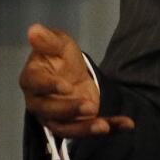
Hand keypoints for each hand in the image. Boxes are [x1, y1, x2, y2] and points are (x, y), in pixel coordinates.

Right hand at [19, 23, 134, 137]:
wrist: (71, 72)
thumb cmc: (59, 56)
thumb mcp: (59, 43)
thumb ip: (49, 39)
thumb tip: (33, 30)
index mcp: (32, 79)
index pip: (36, 85)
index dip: (50, 87)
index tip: (67, 86)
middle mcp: (39, 103)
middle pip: (50, 112)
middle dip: (70, 110)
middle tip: (90, 106)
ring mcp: (55, 117)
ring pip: (65, 129)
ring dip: (84, 129)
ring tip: (104, 126)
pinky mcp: (74, 125)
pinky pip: (89, 130)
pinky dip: (110, 128)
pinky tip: (127, 123)